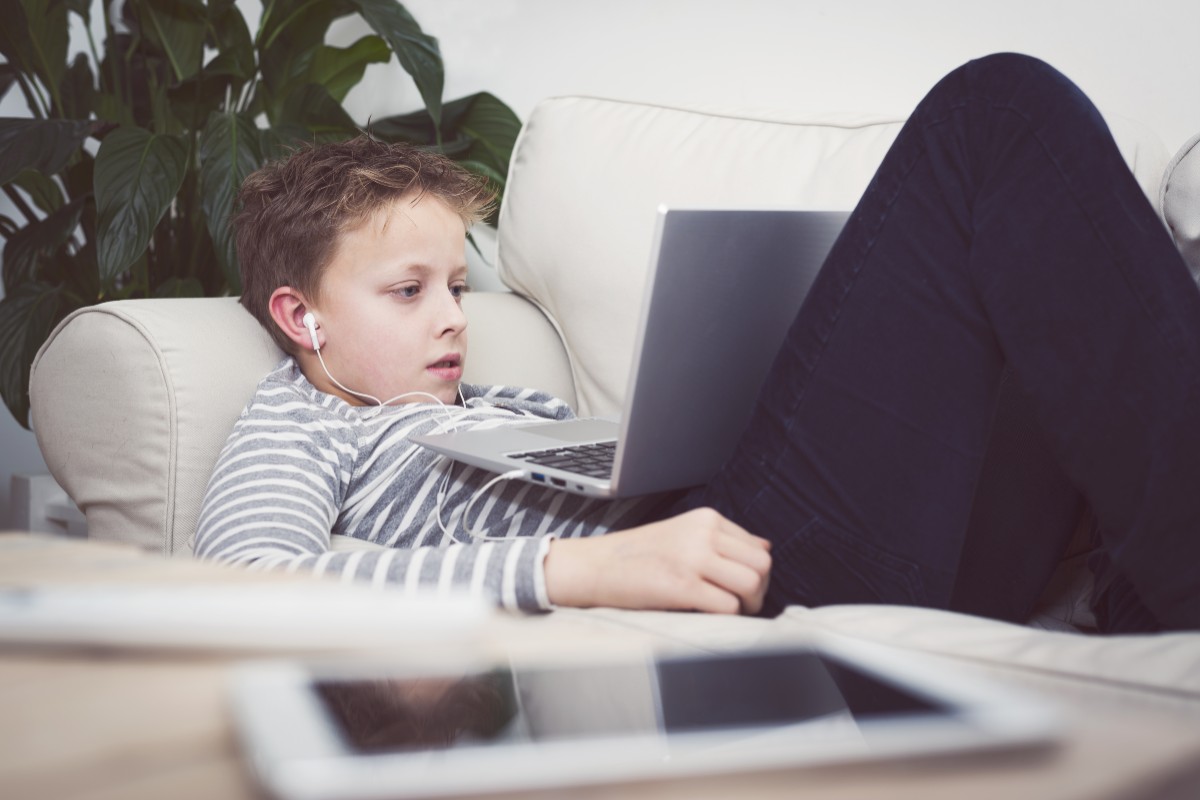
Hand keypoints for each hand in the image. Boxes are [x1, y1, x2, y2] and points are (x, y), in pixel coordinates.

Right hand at [543, 507, 770, 614]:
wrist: (595, 566)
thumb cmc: (638, 556)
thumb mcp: (682, 534)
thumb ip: (721, 540)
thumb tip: (764, 547)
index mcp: (706, 519)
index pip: (758, 546)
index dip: (757, 573)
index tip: (742, 588)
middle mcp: (703, 534)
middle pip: (762, 565)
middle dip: (759, 590)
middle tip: (742, 604)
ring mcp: (693, 558)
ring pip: (752, 584)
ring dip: (748, 605)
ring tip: (730, 612)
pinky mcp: (682, 586)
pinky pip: (728, 606)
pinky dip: (727, 617)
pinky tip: (709, 616)